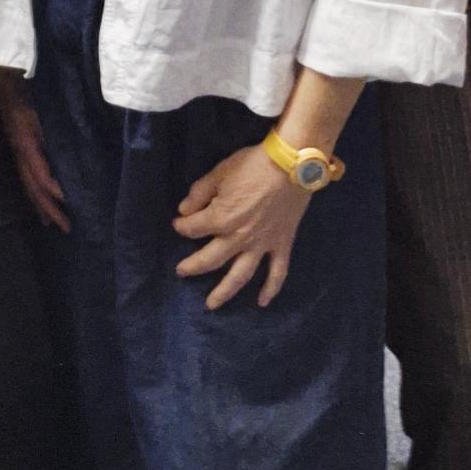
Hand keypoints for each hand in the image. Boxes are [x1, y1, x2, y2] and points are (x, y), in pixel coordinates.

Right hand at [0, 67, 68, 232]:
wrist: (5, 82)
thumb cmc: (28, 92)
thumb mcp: (44, 109)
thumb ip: (57, 129)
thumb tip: (78, 147)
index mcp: (27, 145)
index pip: (42, 175)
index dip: (56, 189)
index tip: (71, 201)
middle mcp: (20, 154)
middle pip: (33, 188)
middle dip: (49, 209)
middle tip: (66, 228)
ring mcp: (17, 154)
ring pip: (28, 186)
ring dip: (41, 206)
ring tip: (52, 224)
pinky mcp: (19, 152)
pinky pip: (26, 179)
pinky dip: (34, 194)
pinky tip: (40, 204)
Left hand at [171, 146, 311, 307]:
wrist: (293, 165)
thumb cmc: (254, 165)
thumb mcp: (220, 172)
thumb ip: (200, 192)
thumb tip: (184, 210)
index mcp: (221, 218)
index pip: (192, 228)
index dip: (181, 226)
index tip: (178, 223)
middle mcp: (238, 238)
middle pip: (210, 259)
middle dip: (193, 266)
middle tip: (181, 272)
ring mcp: (261, 245)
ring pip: (240, 275)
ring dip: (224, 292)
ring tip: (211, 304)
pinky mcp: (281, 245)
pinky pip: (277, 272)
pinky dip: (270, 289)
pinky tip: (261, 302)